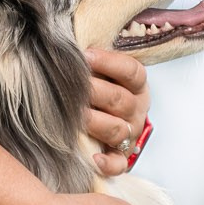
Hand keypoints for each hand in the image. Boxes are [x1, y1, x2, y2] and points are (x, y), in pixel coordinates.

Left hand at [83, 48, 151, 177]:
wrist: (102, 112)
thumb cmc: (96, 85)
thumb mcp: (99, 67)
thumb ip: (90, 56)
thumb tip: (67, 41)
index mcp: (136, 85)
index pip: (132, 71)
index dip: (110, 62)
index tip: (85, 55)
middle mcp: (136, 109)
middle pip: (121, 101)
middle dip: (96, 92)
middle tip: (74, 87)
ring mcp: (130, 133)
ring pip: (118, 130)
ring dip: (97, 123)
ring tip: (77, 117)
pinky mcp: (121, 156)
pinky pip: (120, 164)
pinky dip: (109, 163)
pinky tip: (94, 158)